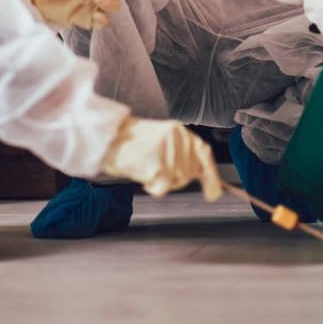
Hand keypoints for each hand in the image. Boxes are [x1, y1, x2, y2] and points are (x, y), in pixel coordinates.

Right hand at [100, 117, 222, 200]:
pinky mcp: (158, 164)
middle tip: (157, 168)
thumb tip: (210, 183)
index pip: (204, 153)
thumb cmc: (134, 144)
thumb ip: (185, 156)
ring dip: (163, 182)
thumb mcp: (164, 142)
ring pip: (177, 181)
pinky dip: (154, 187)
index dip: (211, 175)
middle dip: (176, 178)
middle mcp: (178, 138)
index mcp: (180, 131)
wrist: (108, 141)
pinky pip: (164, 188)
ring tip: (147, 167)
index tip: (214, 193)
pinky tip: (145, 177)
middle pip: (189, 173)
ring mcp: (168, 151)